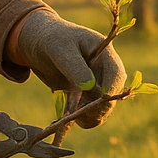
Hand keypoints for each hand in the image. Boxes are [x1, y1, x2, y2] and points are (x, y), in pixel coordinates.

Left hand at [12, 10, 125, 127]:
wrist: (41, 43)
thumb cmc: (52, 40)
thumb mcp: (59, 49)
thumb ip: (74, 66)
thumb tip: (89, 86)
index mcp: (104, 52)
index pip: (116, 74)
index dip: (111, 89)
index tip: (100, 100)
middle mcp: (105, 70)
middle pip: (113, 95)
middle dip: (98, 106)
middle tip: (77, 112)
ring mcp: (98, 84)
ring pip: (103, 108)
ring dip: (89, 115)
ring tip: (69, 115)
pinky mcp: (88, 95)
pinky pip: (90, 112)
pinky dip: (81, 117)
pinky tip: (66, 117)